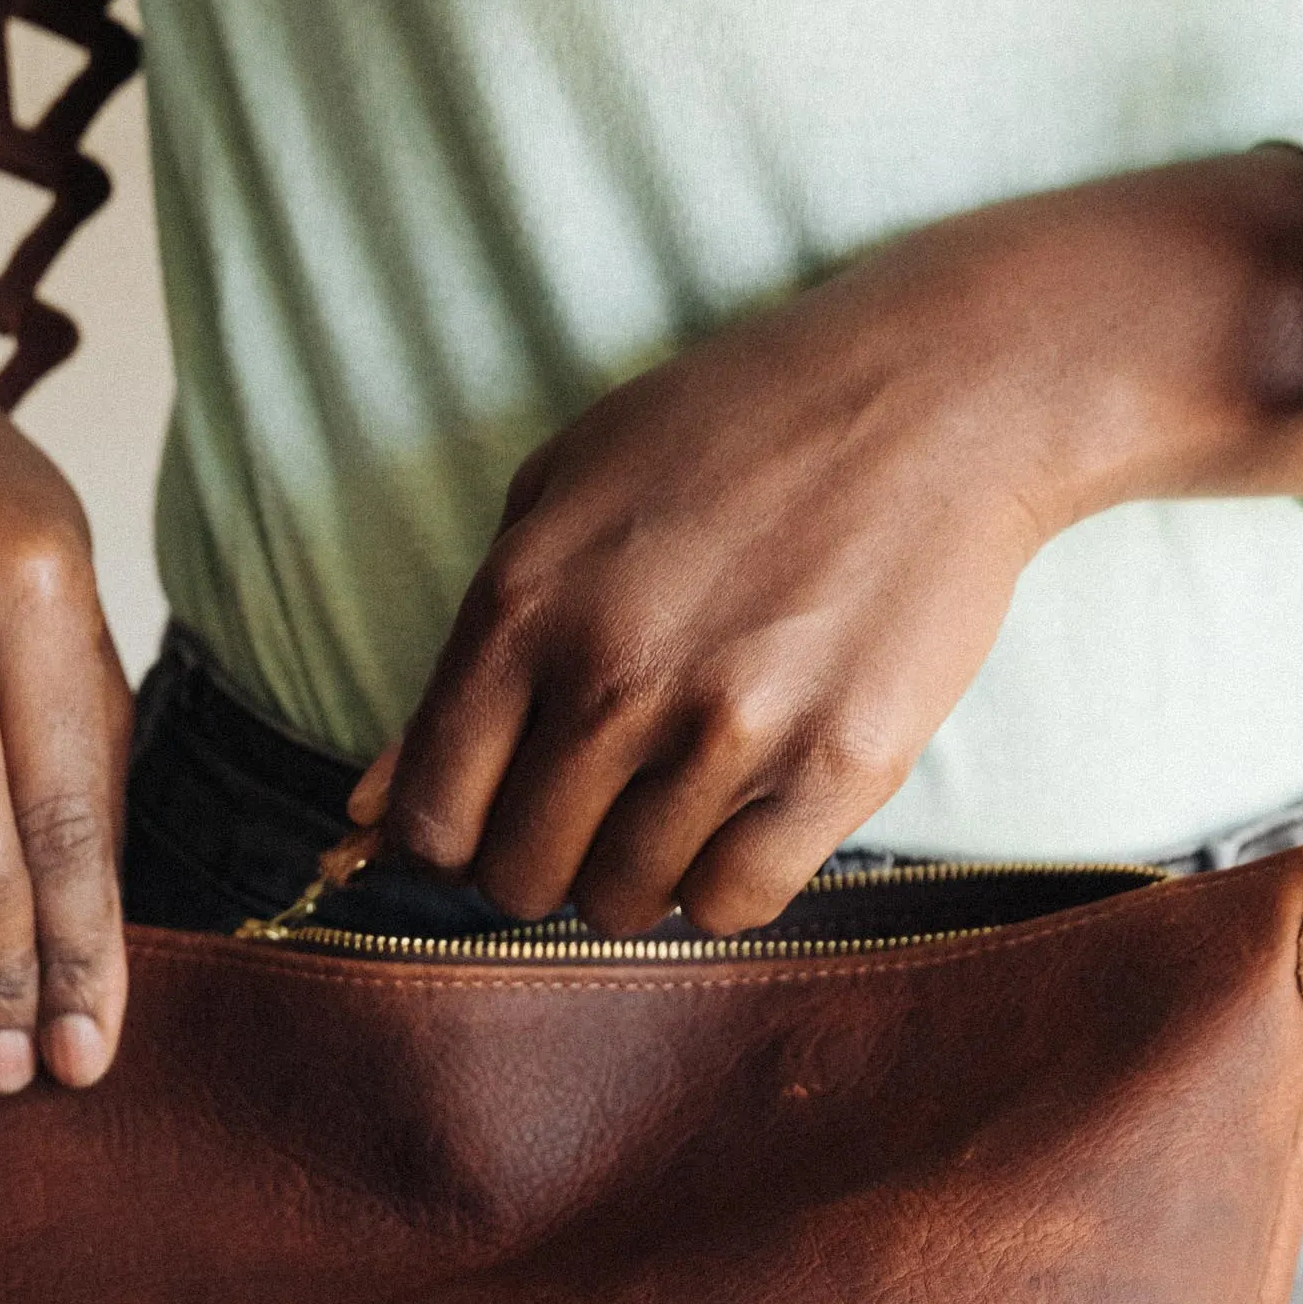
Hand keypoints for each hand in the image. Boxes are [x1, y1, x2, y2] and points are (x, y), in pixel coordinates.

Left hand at [362, 150, 1302, 933]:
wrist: (935, 398)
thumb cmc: (733, 434)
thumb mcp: (558, 499)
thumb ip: (460, 664)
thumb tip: (366, 813)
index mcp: (524, 607)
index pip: (434, 815)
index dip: (455, 836)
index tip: (498, 811)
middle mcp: (613, 680)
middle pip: (522, 876)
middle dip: (545, 857)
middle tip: (598, 800)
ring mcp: (729, 731)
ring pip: (628, 901)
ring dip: (639, 870)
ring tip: (681, 790)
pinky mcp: (836, 769)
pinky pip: (737, 905)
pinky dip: (727, 880)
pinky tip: (745, 811)